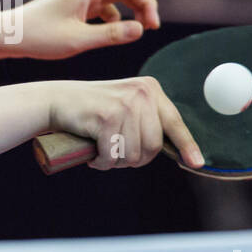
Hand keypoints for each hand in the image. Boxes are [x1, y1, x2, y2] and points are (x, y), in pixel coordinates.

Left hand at [14, 0, 160, 59]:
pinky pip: (106, 8)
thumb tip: (140, 30)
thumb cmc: (36, 37)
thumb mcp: (76, 40)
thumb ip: (110, 35)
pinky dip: (118, 18)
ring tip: (143, 30)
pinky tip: (119, 33)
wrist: (7, 36)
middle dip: (144, 0)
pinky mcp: (77, 10)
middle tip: (152, 27)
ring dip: (134, 9)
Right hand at [47, 77, 203, 168]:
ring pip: (133, 154)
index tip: (197, 163)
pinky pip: (113, 155)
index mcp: (150, 89)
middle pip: (154, 147)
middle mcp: (142, 93)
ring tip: (101, 150)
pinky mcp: (108, 116)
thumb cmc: (90, 111)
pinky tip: (92, 154)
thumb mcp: (125, 107)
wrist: (55, 101)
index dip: (187, 146)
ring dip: (115, 162)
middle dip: (134, 159)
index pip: (175, 123)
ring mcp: (126, 103)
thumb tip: (177, 150)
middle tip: (114, 153)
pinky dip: (101, 162)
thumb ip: (148, 119)